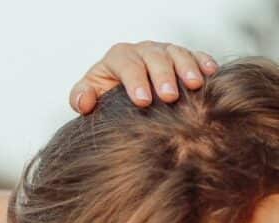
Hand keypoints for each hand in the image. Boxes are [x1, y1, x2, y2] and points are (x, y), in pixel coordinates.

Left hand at [69, 40, 217, 113]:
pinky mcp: (180, 57)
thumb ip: (80, 97)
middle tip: (169, 97)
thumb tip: (85, 101)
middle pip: (154, 57)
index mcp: (118, 58)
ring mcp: (163, 52)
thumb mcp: (87, 96)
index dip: (135, 81)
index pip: (127, 65)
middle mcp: (142, 51)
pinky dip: (203, 61)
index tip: (142, 101)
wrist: (120, 96)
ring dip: (187, 68)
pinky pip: (194, 54)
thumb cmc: (103, 97)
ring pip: (176, 53)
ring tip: (194, 85)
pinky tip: (210, 73)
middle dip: (162, 76)